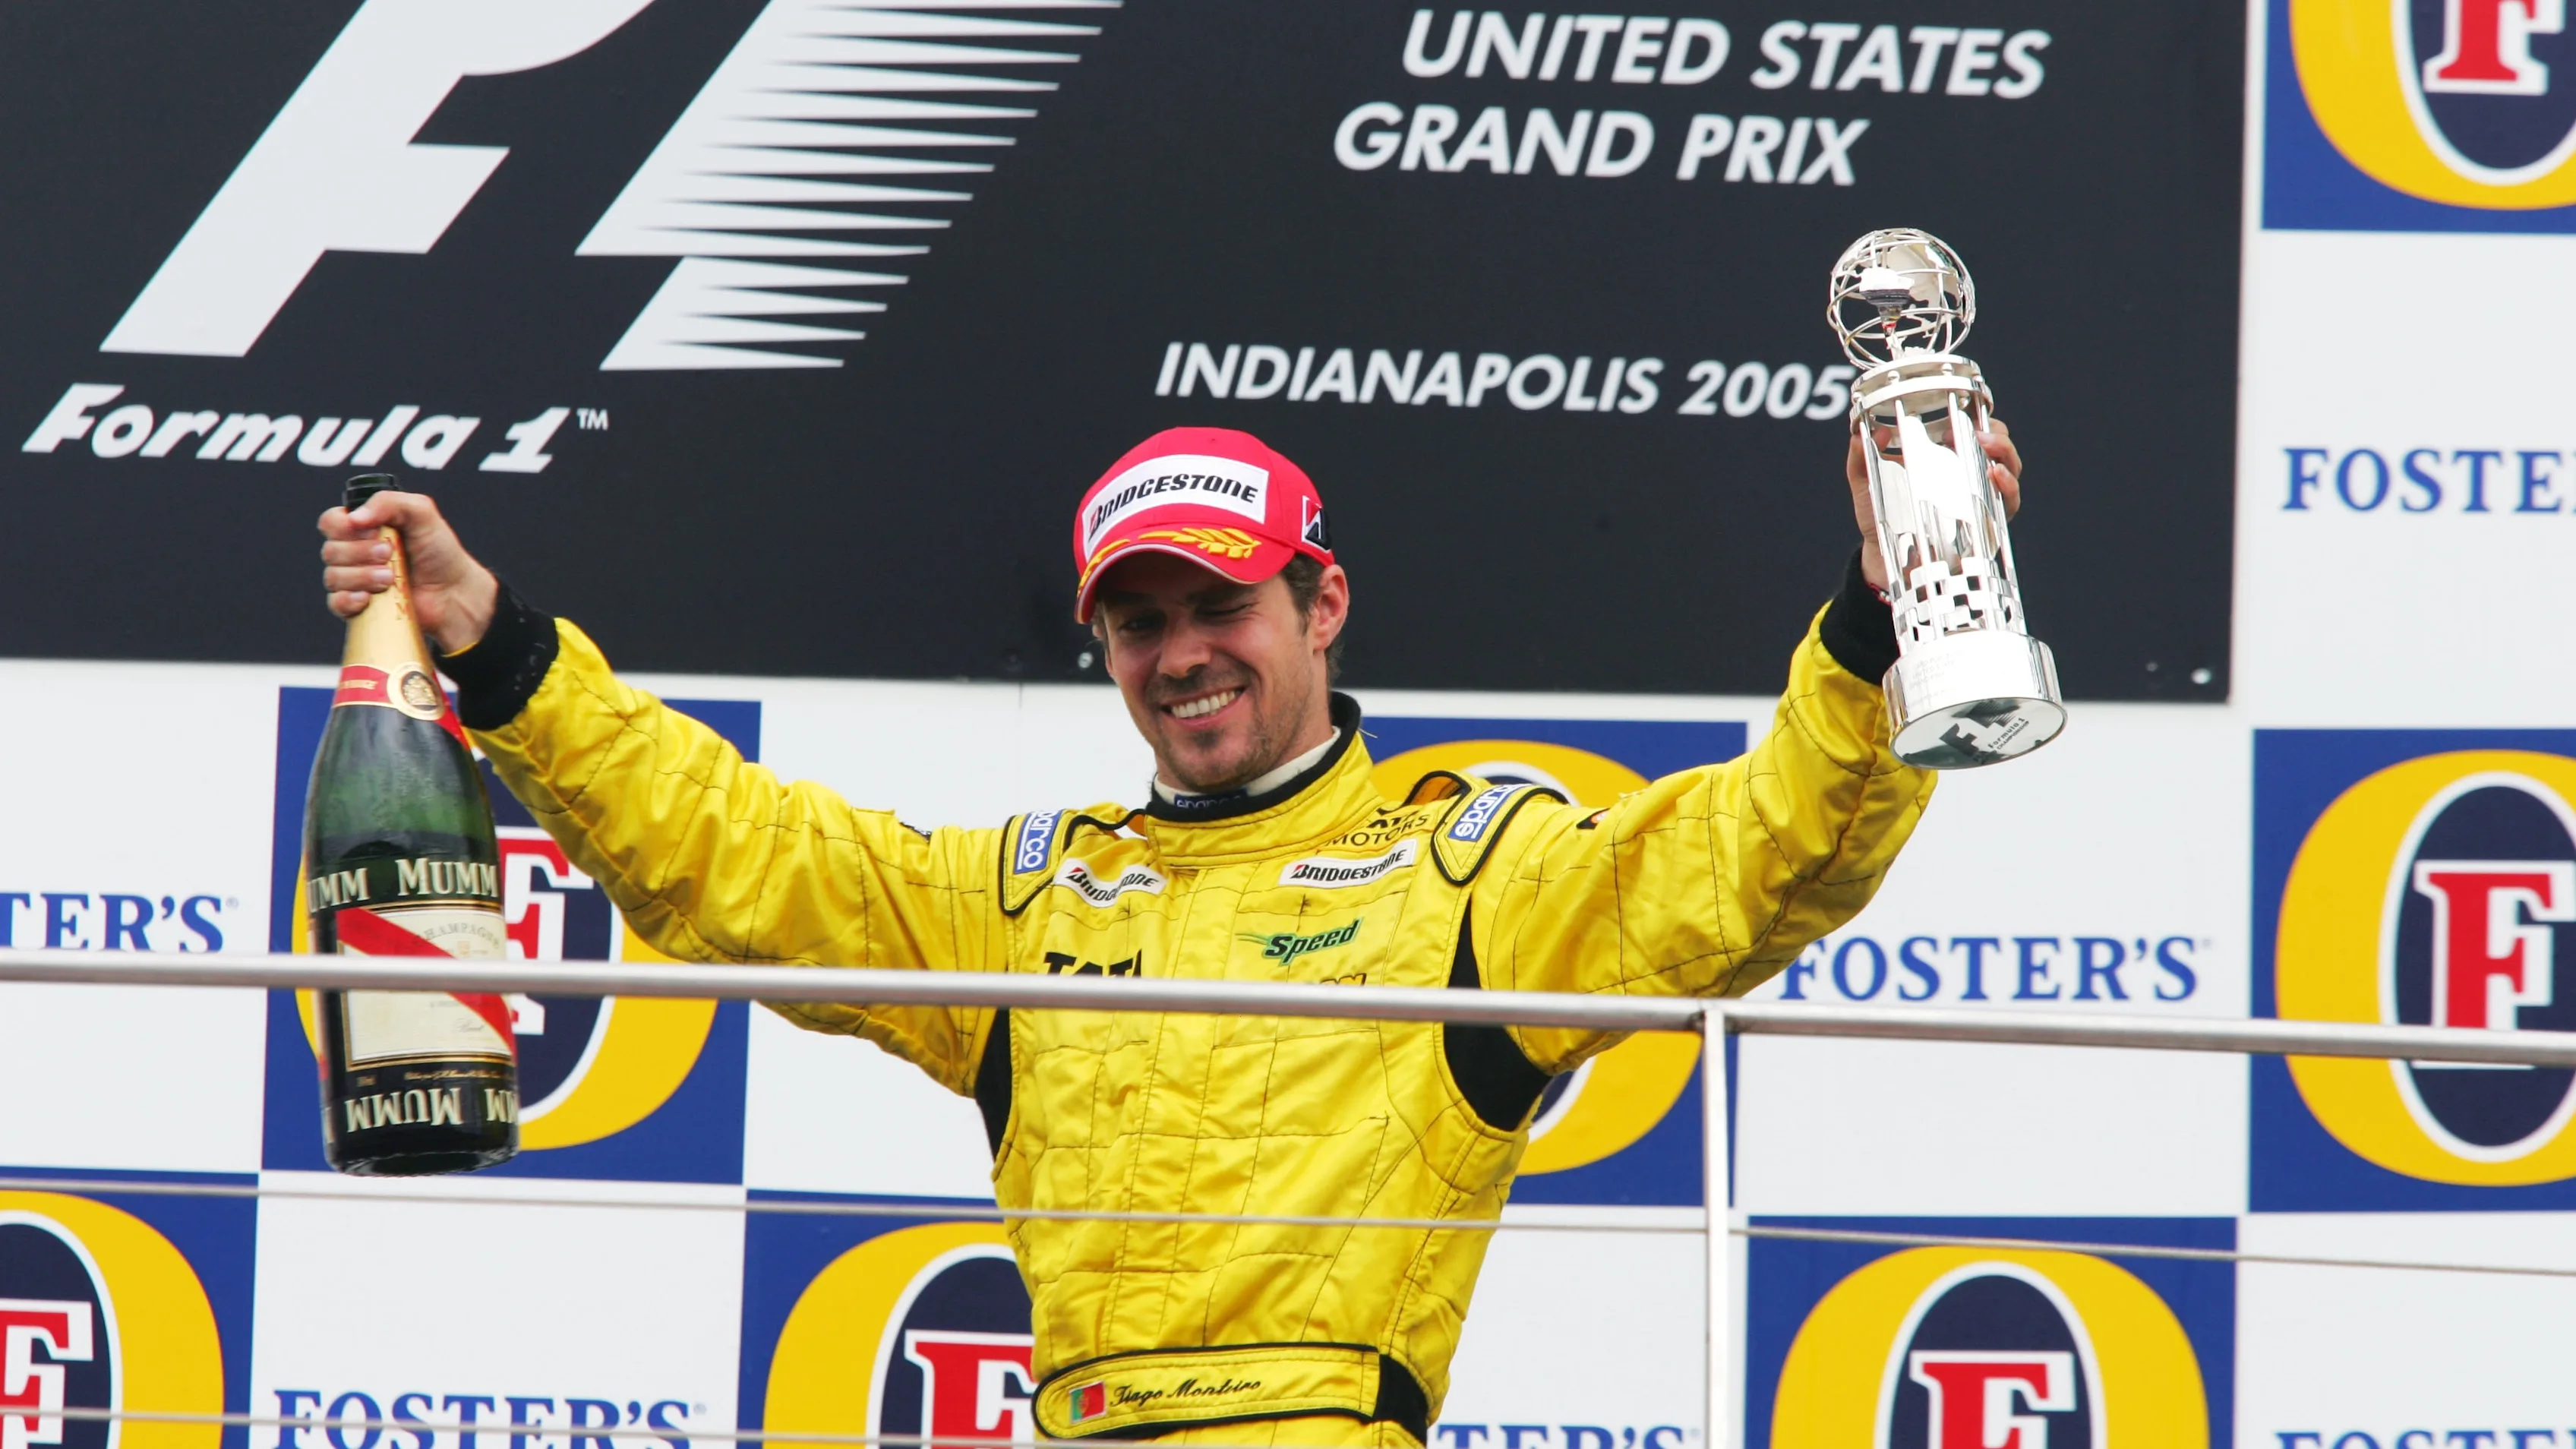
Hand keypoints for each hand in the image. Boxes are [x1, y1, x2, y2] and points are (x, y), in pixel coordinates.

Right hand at [317, 490, 499, 653]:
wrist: (455, 591)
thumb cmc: (440, 552)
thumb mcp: (422, 513)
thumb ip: (389, 502)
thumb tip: (354, 517)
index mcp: (364, 527)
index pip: (330, 522)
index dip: (344, 527)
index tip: (373, 531)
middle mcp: (355, 552)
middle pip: (330, 550)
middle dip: (360, 552)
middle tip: (390, 554)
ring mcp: (355, 580)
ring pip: (333, 577)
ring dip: (362, 576)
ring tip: (390, 578)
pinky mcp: (359, 606)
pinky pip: (336, 604)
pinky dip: (349, 600)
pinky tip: (369, 598)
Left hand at [1845, 416, 2024, 591]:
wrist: (1886, 557)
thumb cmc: (1881, 515)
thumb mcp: (1866, 484)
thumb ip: (1859, 458)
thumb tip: (1860, 435)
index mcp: (1945, 455)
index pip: (1972, 427)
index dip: (1974, 418)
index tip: (1959, 418)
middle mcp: (1968, 472)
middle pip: (1998, 444)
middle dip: (1996, 434)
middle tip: (1979, 435)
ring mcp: (1981, 496)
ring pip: (2009, 467)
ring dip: (2005, 454)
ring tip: (1989, 449)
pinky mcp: (1987, 520)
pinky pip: (2009, 502)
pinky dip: (2008, 486)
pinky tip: (1996, 476)